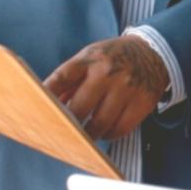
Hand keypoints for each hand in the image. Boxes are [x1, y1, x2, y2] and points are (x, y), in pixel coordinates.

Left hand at [44, 35, 167, 140]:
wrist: (153, 52)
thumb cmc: (113, 58)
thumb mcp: (90, 58)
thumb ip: (70, 80)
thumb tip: (48, 106)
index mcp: (90, 58)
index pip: (61, 78)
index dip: (47, 96)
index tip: (37, 112)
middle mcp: (107, 72)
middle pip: (80, 108)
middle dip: (69, 124)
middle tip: (63, 133)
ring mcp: (127, 88)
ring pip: (100, 124)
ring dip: (88, 134)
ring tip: (84, 136)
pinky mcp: (142, 102)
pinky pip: (120, 129)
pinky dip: (109, 135)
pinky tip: (105, 131)